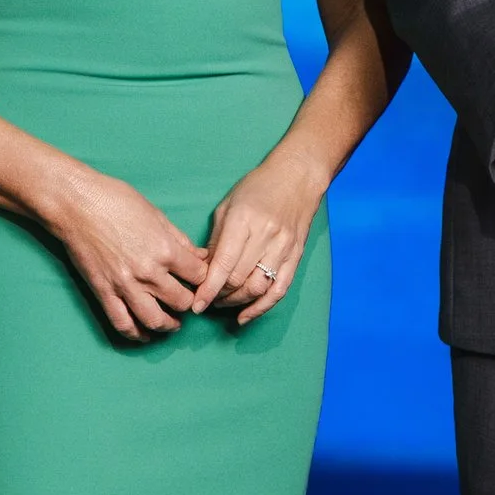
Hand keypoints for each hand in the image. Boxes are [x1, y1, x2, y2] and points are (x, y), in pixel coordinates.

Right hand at [44, 162, 209, 340]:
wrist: (76, 203)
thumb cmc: (115, 200)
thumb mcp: (156, 214)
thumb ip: (179, 239)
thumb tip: (199, 255)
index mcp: (165, 250)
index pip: (199, 275)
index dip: (203, 277)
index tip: (199, 278)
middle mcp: (148, 272)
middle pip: (182, 301)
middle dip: (189, 301)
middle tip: (187, 299)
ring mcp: (125, 285)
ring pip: (155, 320)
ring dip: (169, 325)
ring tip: (173, 323)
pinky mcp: (104, 292)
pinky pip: (122, 323)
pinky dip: (136, 334)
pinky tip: (144, 334)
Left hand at [195, 148, 325, 323]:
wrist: (298, 178)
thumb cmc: (257, 188)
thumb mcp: (228, 207)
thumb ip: (216, 240)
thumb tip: (203, 271)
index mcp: (244, 221)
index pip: (224, 264)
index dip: (208, 289)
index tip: (196, 304)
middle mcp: (266, 236)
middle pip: (239, 280)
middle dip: (219, 296)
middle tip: (206, 300)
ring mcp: (284, 248)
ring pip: (257, 288)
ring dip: (237, 302)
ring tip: (223, 303)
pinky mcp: (296, 257)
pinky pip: (279, 289)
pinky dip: (261, 307)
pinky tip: (246, 316)